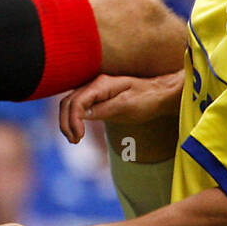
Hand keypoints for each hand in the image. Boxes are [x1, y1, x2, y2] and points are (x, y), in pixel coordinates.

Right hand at [58, 72, 181, 142]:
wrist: (161, 93)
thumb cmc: (147, 99)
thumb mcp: (127, 106)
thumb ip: (103, 109)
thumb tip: (81, 115)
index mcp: (101, 84)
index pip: (76, 102)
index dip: (72, 120)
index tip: (79, 137)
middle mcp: (95, 84)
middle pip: (68, 102)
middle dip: (66, 123)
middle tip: (74, 141)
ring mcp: (96, 90)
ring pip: (71, 104)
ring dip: (68, 122)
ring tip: (74, 139)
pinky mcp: (98, 97)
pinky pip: (79, 106)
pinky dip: (74, 119)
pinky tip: (78, 132)